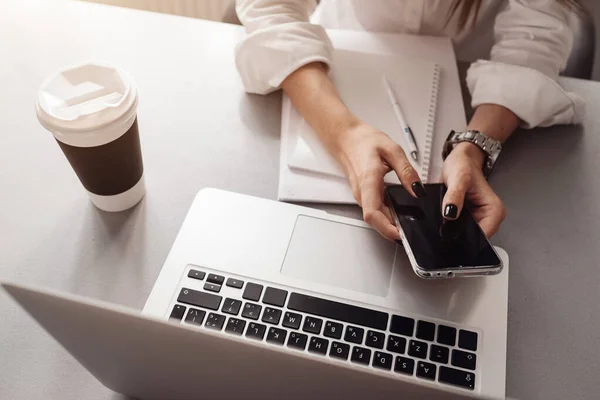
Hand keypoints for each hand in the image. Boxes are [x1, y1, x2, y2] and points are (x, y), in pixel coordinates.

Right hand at [336, 122, 425, 240]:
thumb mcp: (392, 149)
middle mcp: (362, 192)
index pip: (373, 213)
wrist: (346, 138)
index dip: (386, 228)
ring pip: (374, 217)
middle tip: (410, 234)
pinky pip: (373, 210)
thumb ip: (406, 171)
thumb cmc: (364, 141)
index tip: (400, 235)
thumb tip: (417, 190)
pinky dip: (385, 216)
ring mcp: (361, 195)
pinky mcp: (363, 194)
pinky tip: (396, 214)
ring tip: (406, 226)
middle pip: (374, 220)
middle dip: (391, 230)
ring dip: (388, 224)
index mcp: (369, 181)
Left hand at [441, 143, 505, 237]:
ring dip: (454, 230)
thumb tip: (450, 213)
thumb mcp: (458, 178)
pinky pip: (460, 229)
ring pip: (466, 235)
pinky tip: (445, 218)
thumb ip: (454, 196)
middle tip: (445, 223)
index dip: (466, 237)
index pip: (483, 235)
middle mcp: (490, 217)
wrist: (460, 160)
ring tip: (445, 217)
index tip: (451, 233)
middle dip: (459, 234)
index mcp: (494, 210)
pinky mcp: (470, 219)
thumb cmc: (463, 166)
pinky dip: (451, 226)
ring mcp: (480, 219)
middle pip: (475, 238)